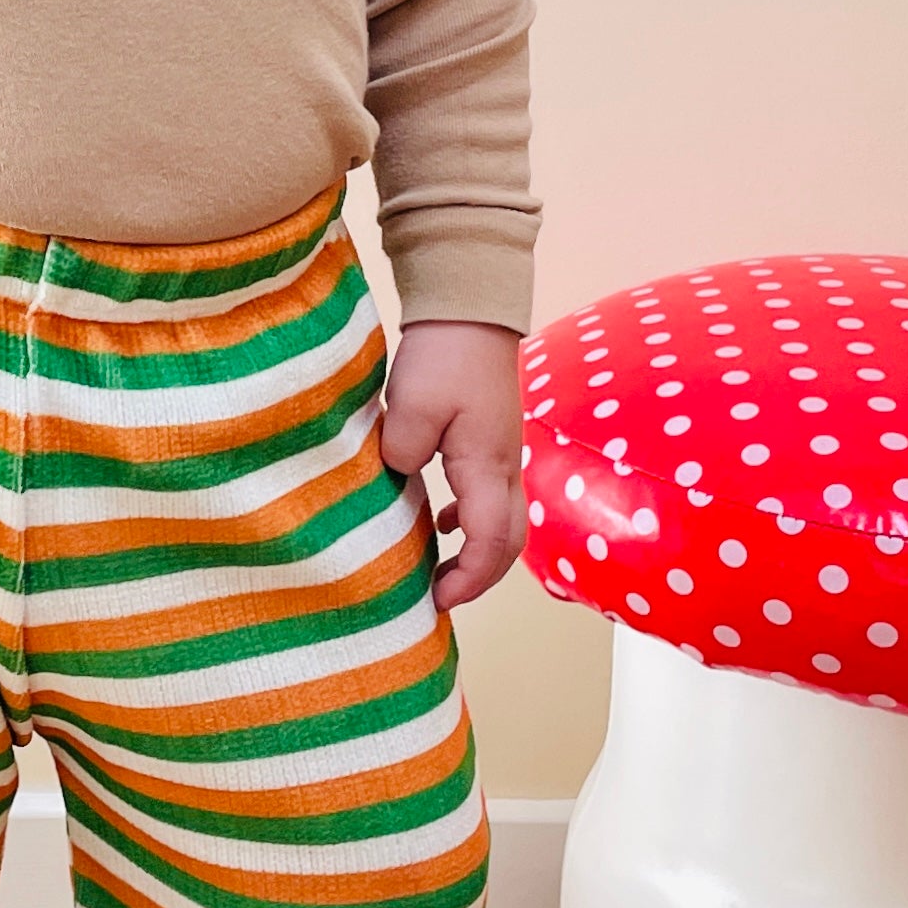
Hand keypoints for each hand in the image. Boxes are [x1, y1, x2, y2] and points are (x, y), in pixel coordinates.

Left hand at [380, 320, 526, 611]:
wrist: (468, 309)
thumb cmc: (444, 355)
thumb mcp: (411, 406)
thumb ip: (401, 453)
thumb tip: (396, 478)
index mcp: (488, 465)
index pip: (493, 543)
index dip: (469, 580)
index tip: (437, 599)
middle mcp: (505, 466)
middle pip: (510, 542)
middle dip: (480, 578)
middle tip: (440, 597)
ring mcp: (503, 453)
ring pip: (505, 521)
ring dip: (478, 552)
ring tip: (439, 570)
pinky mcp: (491, 440)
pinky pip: (491, 496)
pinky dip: (470, 521)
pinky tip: (439, 521)